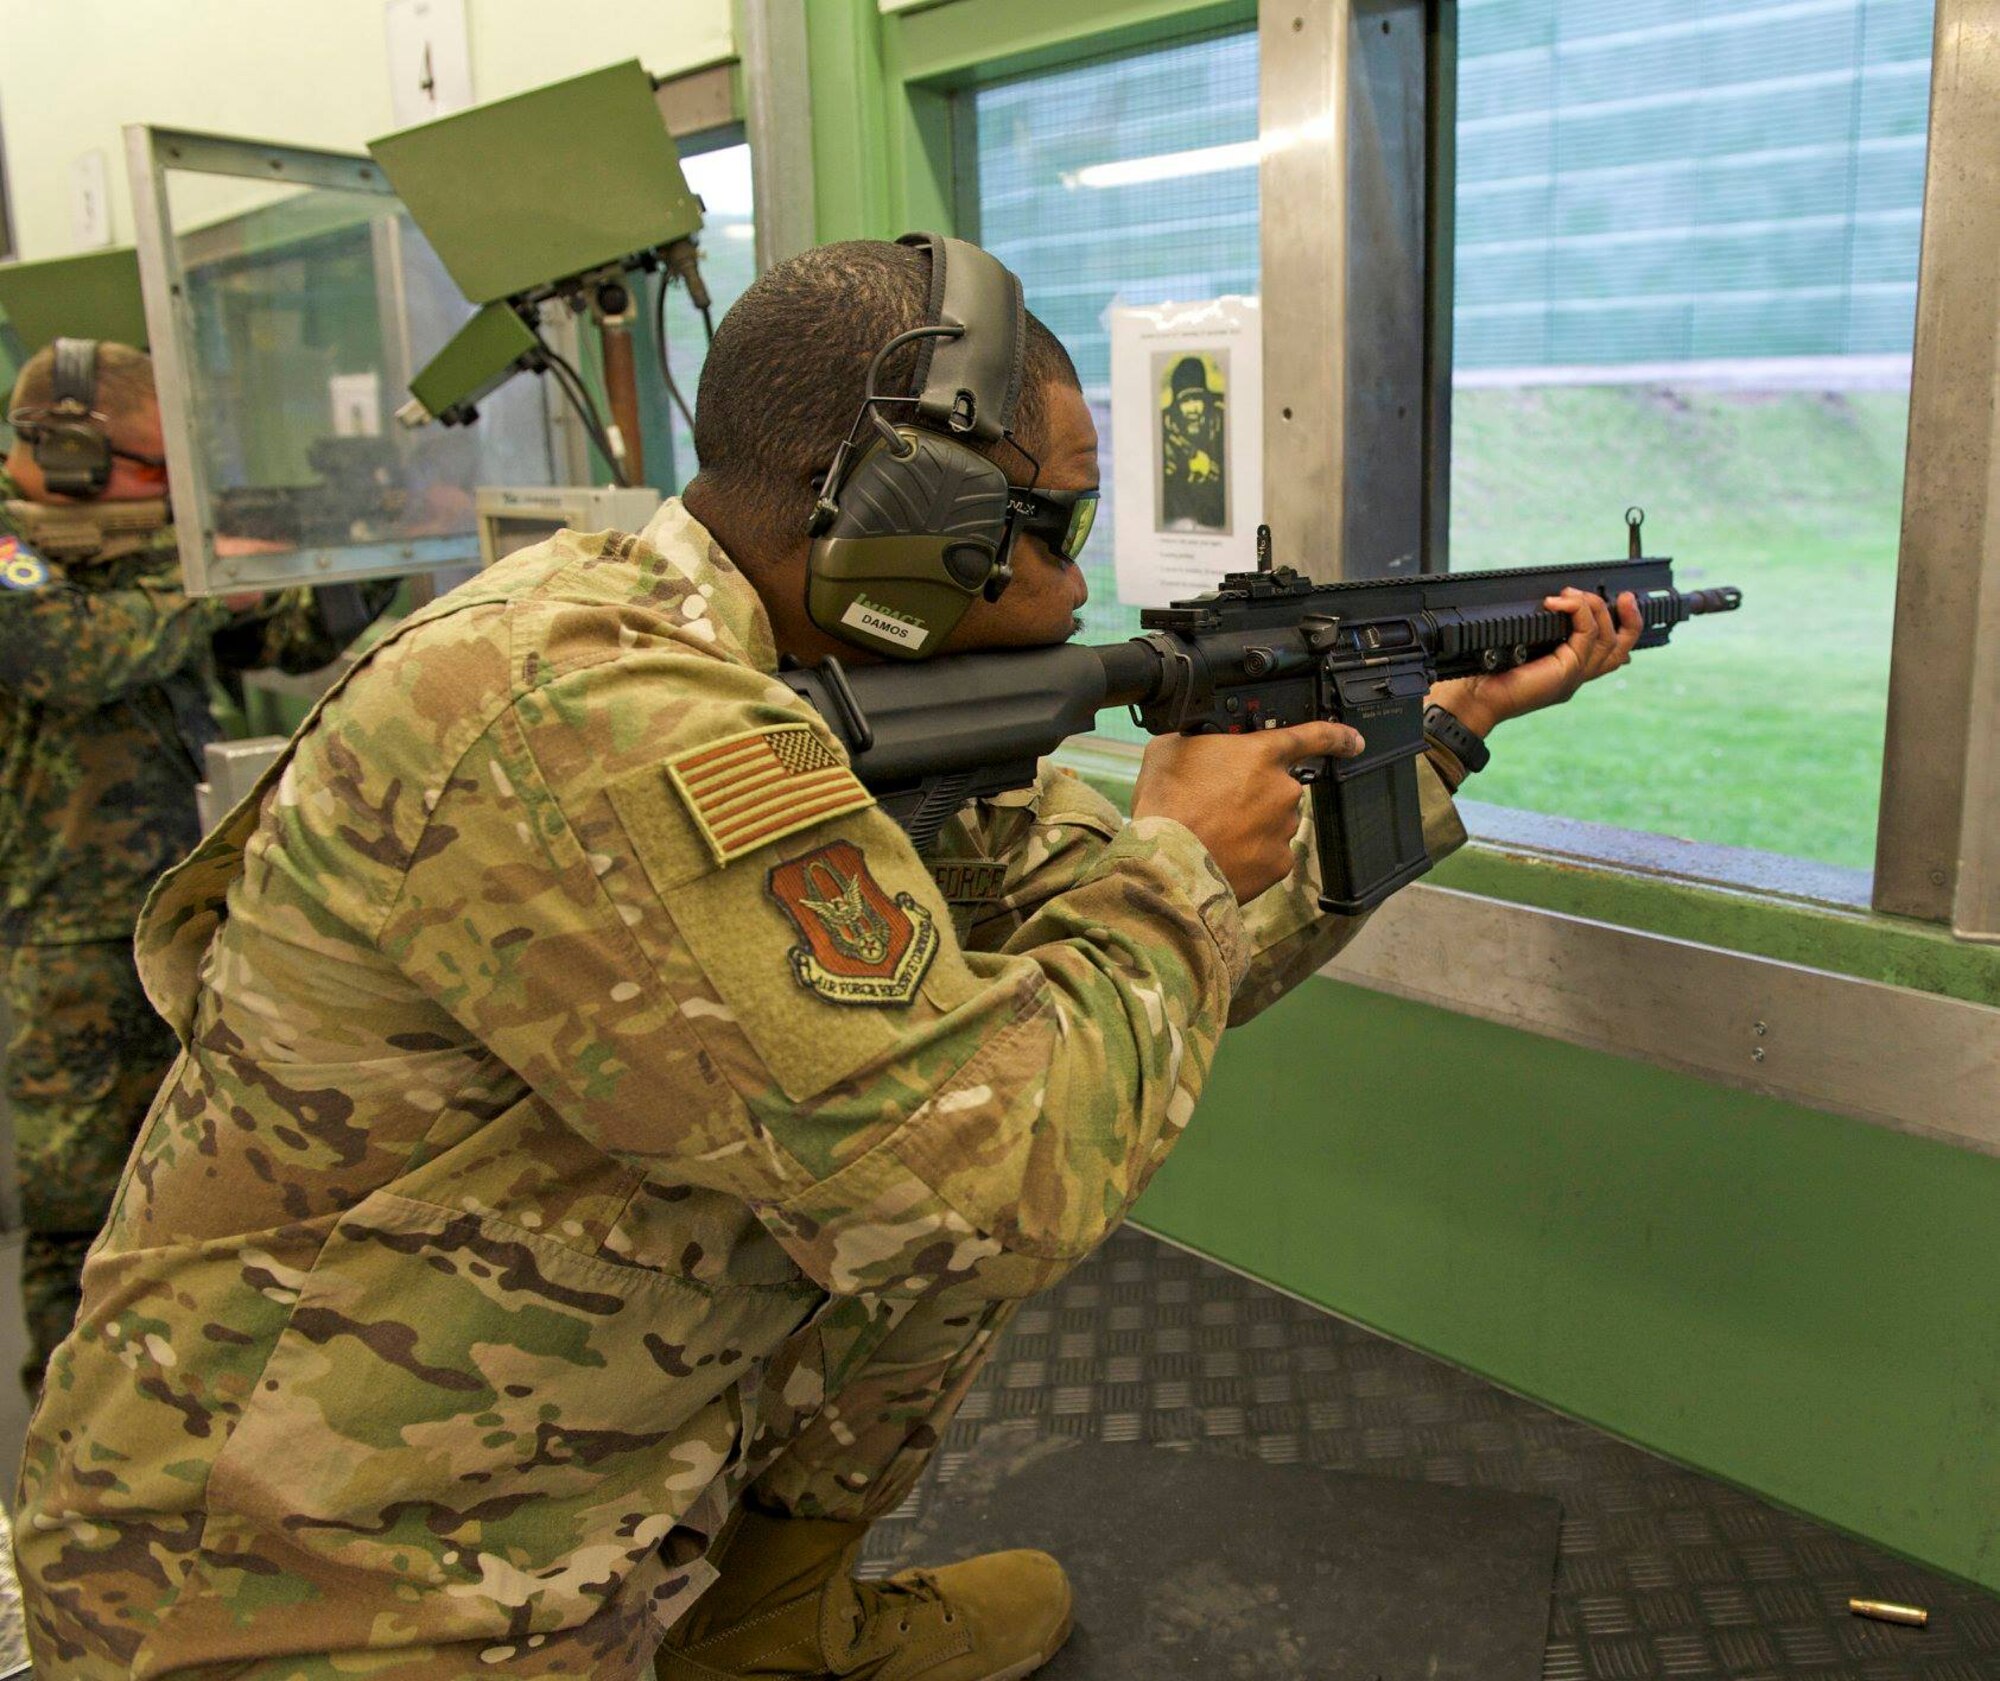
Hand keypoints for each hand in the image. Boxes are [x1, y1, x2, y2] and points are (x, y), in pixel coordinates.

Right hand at [1133, 720, 1364, 901]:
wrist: (1167, 863)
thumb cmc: (1166, 805)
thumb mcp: (1169, 749)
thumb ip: (1199, 740)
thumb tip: (1200, 741)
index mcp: (1261, 754)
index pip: (1314, 736)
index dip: (1337, 736)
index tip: (1353, 741)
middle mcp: (1282, 789)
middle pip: (1279, 787)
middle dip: (1255, 794)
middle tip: (1218, 804)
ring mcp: (1284, 828)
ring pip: (1274, 821)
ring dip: (1252, 824)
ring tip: (1214, 832)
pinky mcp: (1279, 863)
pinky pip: (1270, 853)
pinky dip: (1252, 854)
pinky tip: (1224, 853)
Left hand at [1427, 587, 1640, 737]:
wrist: (1475, 699)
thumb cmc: (1487, 673)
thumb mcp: (1520, 645)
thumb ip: (1539, 630)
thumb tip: (1549, 603)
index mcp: (1567, 670)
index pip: (1608, 654)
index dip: (1623, 630)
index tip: (1621, 603)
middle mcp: (1576, 675)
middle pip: (1620, 649)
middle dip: (1631, 620)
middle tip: (1626, 596)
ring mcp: (1575, 675)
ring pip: (1609, 639)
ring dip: (1596, 607)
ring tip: (1573, 593)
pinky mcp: (1567, 671)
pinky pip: (1587, 634)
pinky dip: (1579, 612)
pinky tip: (1561, 602)